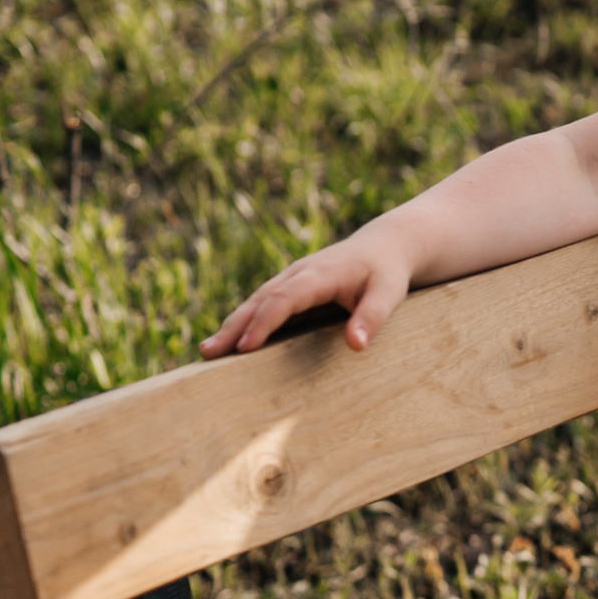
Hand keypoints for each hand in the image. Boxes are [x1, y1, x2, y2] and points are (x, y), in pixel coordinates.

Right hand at [200, 226, 414, 356]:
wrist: (384, 246)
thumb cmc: (387, 273)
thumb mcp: (389, 294)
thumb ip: (372, 317)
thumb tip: (355, 345)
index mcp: (320, 274)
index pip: (285, 298)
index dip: (264, 322)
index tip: (245, 347)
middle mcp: (299, 274)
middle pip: (261, 300)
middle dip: (234, 326)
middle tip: (209, 352)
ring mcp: (291, 279)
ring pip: (256, 301)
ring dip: (232, 325)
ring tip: (208, 351)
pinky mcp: (290, 287)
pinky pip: (262, 304)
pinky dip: (243, 321)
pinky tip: (229, 342)